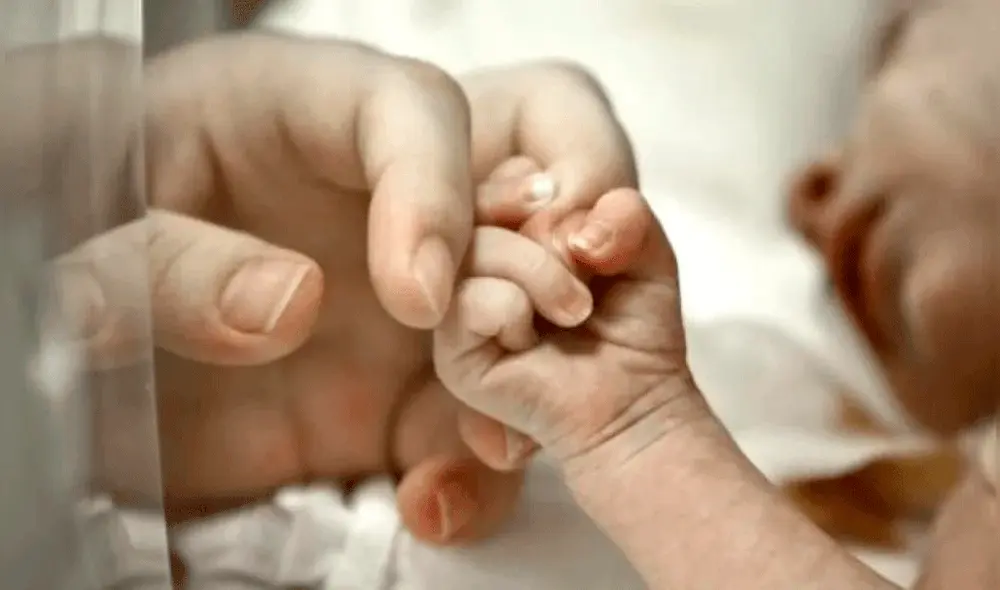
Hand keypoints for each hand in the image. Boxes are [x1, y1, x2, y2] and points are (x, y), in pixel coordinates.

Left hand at [36, 34, 637, 545]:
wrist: (55, 369)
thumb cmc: (46, 245)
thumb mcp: (69, 235)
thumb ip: (158, 262)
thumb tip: (288, 303)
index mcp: (289, 114)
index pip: (408, 108)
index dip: (437, 187)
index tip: (420, 293)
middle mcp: (367, 205)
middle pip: (512, 191)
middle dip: (543, 260)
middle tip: (531, 335)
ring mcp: (393, 304)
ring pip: (513, 317)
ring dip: (531, 377)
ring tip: (495, 447)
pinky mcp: (390, 393)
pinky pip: (465, 423)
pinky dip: (473, 470)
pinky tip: (435, 504)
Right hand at [434, 189, 707, 476]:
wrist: (634, 398)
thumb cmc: (631, 323)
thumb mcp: (640, 248)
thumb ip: (622, 211)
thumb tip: (580, 229)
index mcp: (508, 224)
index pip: (504, 173)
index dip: (544, 188)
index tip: (582, 229)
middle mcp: (474, 257)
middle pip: (483, 197)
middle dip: (550, 228)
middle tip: (586, 270)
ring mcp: (455, 302)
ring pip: (474, 245)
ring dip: (542, 273)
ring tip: (575, 311)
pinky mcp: (452, 351)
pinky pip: (469, 299)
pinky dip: (514, 310)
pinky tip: (531, 340)